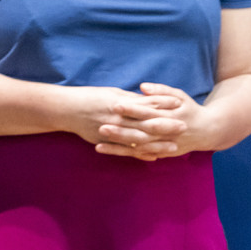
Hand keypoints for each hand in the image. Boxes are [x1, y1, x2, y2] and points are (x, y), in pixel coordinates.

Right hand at [62, 85, 185, 160]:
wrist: (66, 109)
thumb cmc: (89, 98)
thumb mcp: (111, 93)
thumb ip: (130, 99)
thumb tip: (148, 100)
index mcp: (120, 104)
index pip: (146, 104)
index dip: (163, 104)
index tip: (179, 104)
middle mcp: (118, 118)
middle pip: (147, 123)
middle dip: (167, 126)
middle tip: (184, 127)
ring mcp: (112, 132)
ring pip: (139, 140)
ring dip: (158, 144)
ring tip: (174, 147)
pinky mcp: (106, 142)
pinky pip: (126, 151)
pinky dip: (140, 154)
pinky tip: (153, 157)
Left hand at [96, 82, 214, 158]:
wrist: (208, 131)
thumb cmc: (189, 109)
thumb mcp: (180, 96)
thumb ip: (161, 91)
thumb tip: (142, 86)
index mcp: (171, 116)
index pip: (149, 112)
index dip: (133, 109)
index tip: (116, 104)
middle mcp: (166, 133)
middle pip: (142, 132)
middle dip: (122, 130)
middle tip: (102, 126)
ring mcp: (163, 145)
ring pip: (138, 147)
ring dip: (118, 145)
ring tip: (98, 141)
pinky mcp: (159, 153)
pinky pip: (138, 155)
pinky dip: (122, 153)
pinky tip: (103, 150)